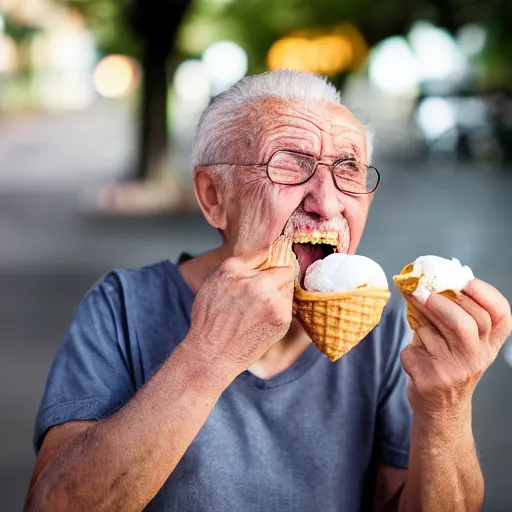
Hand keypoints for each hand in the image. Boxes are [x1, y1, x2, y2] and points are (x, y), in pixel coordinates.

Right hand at [185, 250, 295, 378]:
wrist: (212, 354)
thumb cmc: (210, 320)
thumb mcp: (214, 282)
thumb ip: (240, 265)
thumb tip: (265, 254)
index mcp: (235, 268)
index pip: (266, 252)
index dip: (271, 258)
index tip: (276, 259)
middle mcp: (256, 281)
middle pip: (285, 268)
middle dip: (278, 276)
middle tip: (264, 291)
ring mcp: (272, 300)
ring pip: (287, 287)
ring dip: (279, 293)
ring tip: (257, 310)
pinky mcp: (282, 317)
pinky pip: (287, 305)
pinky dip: (278, 310)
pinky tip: (261, 320)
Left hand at [400, 279, 511, 420]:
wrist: (441, 409)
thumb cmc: (450, 366)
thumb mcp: (461, 344)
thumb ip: (452, 316)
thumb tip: (429, 282)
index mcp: (490, 346)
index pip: (499, 316)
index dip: (484, 293)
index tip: (464, 279)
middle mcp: (476, 359)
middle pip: (464, 323)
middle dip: (439, 300)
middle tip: (421, 288)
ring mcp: (453, 371)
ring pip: (433, 332)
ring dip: (419, 315)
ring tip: (413, 304)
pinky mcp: (429, 378)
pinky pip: (413, 348)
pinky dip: (409, 343)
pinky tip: (414, 349)